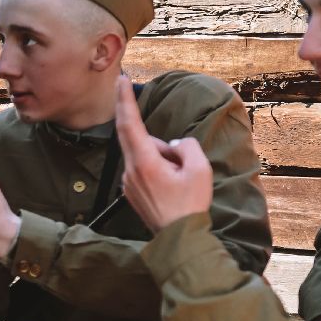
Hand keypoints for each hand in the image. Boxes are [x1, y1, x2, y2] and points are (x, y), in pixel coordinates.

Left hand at [115, 75, 212, 231]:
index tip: (121, 80)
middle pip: (129, 133)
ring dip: (158, 152)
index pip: (130, 124)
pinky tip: (171, 182)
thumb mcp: (199, 170)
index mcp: (144, 162)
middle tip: (124, 85)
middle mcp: (131, 170)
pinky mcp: (131, 191)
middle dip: (129, 111)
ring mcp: (128, 182)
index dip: (125, 100)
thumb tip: (174, 145)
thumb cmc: (190, 205)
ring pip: (141, 153)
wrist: (178, 239)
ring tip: (180, 173)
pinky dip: (155, 165)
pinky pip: (142, 167)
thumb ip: (186, 147)